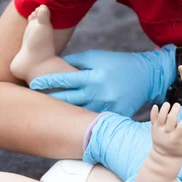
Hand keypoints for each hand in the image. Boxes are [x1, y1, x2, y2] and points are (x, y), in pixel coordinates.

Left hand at [29, 45, 177, 117]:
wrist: (148, 77)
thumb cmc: (119, 64)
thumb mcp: (98, 57)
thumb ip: (76, 61)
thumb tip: (55, 65)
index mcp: (94, 77)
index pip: (66, 80)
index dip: (48, 82)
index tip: (33, 84)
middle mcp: (100, 93)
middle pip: (69, 100)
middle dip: (51, 101)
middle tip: (34, 102)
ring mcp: (108, 107)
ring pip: (80, 114)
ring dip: (64, 114)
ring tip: (48, 115)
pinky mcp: (115, 116)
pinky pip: (95, 120)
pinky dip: (83, 122)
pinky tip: (70, 125)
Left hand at [150, 102, 181, 157]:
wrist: (165, 156)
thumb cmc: (180, 147)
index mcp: (177, 138)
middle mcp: (167, 134)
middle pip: (170, 119)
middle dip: (175, 110)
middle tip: (178, 105)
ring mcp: (159, 131)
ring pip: (160, 117)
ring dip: (164, 108)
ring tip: (168, 104)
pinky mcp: (154, 128)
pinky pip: (152, 119)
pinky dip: (153, 112)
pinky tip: (156, 106)